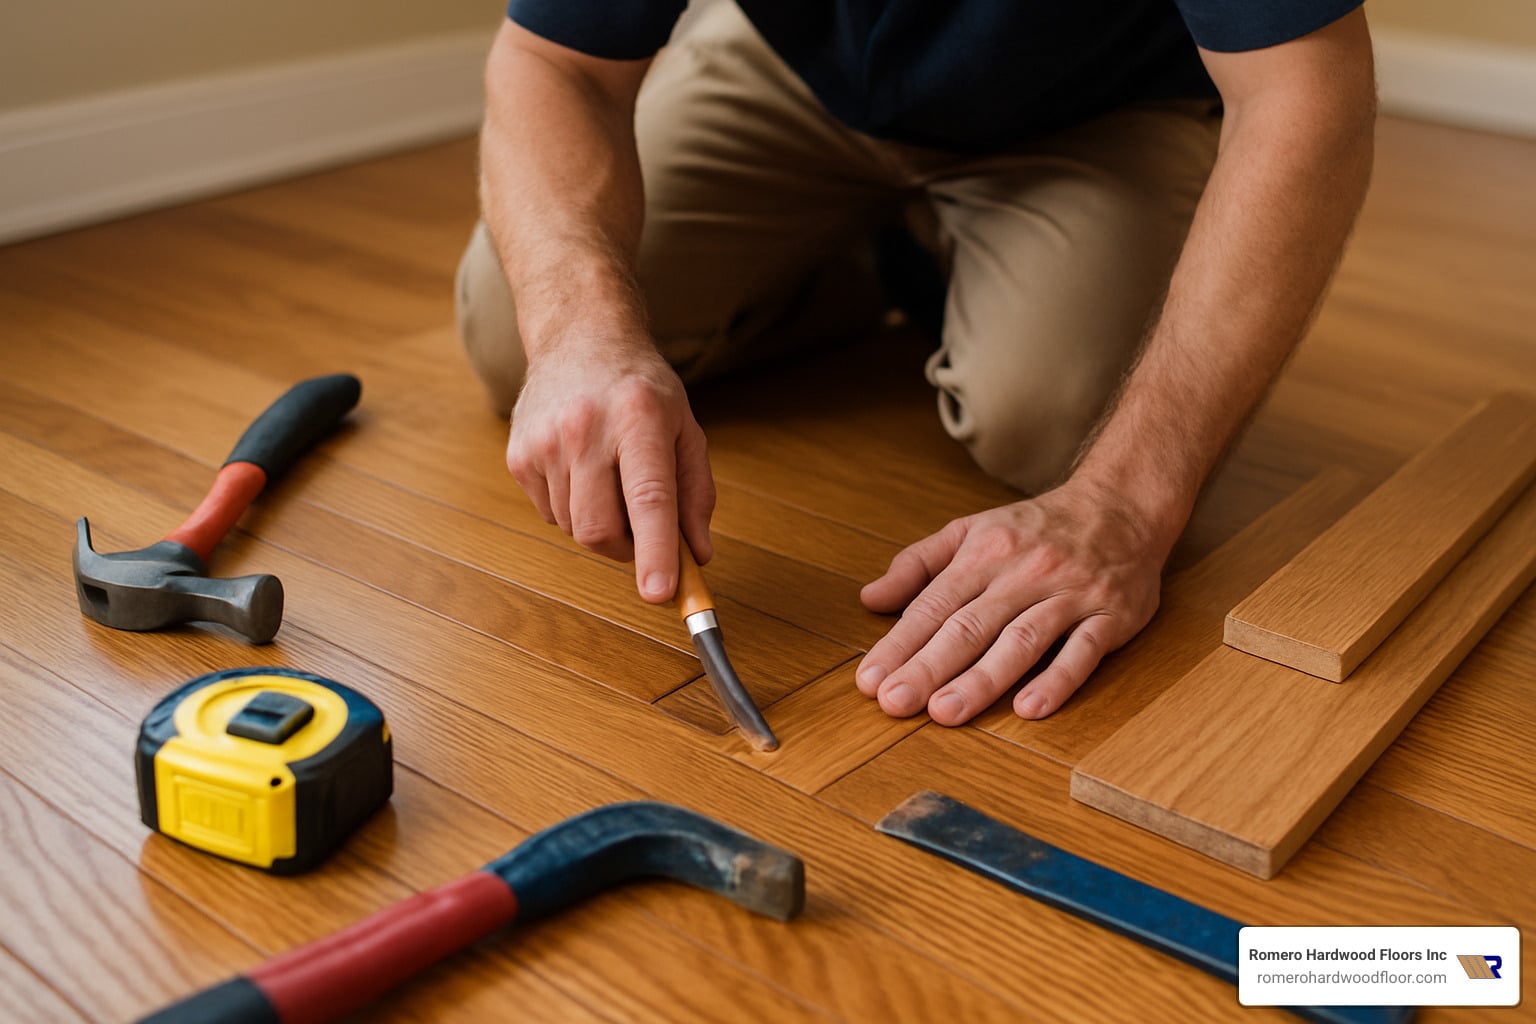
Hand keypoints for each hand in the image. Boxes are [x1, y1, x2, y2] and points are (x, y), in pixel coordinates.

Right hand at [506, 335, 714, 601]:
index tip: (660, 593)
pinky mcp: (519, 456)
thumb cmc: (642, 390)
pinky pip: (551, 515)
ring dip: (601, 525)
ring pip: (575, 529)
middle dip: (627, 550)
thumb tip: (697, 556)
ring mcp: (545, 442)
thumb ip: (696, 494)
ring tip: (611, 479)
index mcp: (639, 418)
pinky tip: (583, 471)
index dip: (655, 551)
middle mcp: (586, 428)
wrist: (580, 337)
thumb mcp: (685, 429)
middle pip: (601, 528)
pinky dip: (574, 510)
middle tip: (644, 530)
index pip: (648, 497)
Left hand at [855, 480, 1170, 722]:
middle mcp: (1024, 573)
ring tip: (945, 712)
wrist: (1121, 505)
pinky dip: (1058, 680)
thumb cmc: (1036, 528)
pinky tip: (1029, 708)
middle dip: (929, 667)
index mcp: (985, 553)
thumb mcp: (970, 531)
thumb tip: (870, 599)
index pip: (934, 605)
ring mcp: (1070, 595)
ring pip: (1021, 641)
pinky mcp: (1110, 616)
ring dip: (982, 679)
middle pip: (970, 626)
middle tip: (894, 703)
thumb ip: (918, 565)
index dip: (900, 644)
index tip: (870, 680)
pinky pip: (1083, 651)